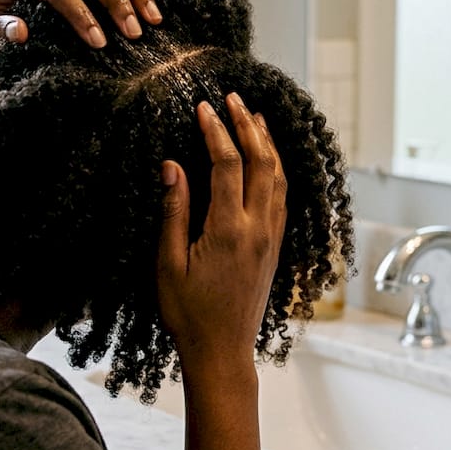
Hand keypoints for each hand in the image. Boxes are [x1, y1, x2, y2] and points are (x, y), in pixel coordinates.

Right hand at [156, 94, 287, 378]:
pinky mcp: (275, 248)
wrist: (221, 351)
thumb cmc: (188, 313)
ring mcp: (271, 238)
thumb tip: (173, 166)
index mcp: (228, 230)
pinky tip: (269, 160)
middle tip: (234, 98)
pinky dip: (276, 169)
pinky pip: (282, 198)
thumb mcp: (167, 264)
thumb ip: (173, 212)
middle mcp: (257, 229)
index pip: (227, 165)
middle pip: (262, 162)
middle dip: (248, 125)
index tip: (204, 107)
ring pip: (278, 178)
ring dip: (268, 144)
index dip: (216, 131)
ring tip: (256, 117)